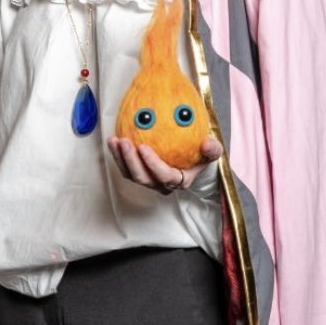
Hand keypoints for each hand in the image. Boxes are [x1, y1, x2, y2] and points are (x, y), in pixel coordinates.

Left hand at [107, 135, 222, 194]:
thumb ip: (213, 149)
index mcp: (179, 181)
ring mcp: (148, 180)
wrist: (191, 157)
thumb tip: (207, 145)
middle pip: (143, 178)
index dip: (152, 164)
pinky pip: (125, 167)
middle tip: (124, 141)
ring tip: (114, 140)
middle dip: (131, 161)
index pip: (165, 176)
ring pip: (131, 174)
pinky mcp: (138, 174)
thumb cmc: (201, 155)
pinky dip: (117, 155)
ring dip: (120, 158)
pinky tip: (113, 140)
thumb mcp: (212, 151)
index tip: (143, 147)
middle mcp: (161, 184)